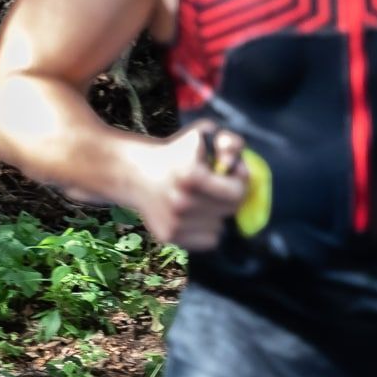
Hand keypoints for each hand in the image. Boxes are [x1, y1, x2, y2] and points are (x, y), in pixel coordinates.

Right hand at [118, 124, 247, 248]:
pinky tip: (194, 213)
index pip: (236, 193)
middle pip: (230, 210)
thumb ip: (229, 143)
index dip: (239, 180)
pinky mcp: (168, 236)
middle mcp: (180, 203)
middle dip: (230, 196)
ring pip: (220, 227)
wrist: (137, 173)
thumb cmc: (178, 153)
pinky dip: (206, 228)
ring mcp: (173, 223)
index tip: (229, 171)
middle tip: (216, 184)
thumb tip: (232, 163)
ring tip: (200, 198)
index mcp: (190, 176)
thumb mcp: (204, 136)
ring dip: (216, 213)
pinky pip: (208, 240)